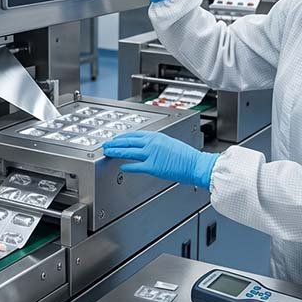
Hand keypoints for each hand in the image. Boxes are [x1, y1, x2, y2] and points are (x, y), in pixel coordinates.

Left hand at [103, 131, 218, 188]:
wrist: (195, 164)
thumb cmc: (186, 156)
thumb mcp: (169, 143)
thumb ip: (156, 144)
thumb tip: (146, 148)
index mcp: (156, 136)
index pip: (134, 135)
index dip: (122, 137)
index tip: (115, 139)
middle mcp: (152, 143)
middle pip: (128, 141)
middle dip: (115, 143)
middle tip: (106, 144)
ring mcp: (152, 154)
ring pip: (129, 151)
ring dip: (116, 151)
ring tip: (108, 152)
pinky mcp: (153, 166)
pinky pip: (136, 166)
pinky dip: (128, 166)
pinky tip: (122, 166)